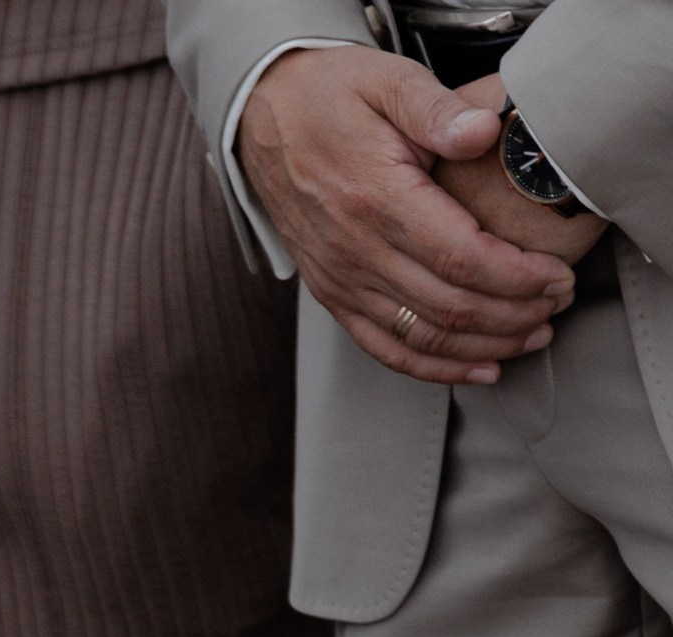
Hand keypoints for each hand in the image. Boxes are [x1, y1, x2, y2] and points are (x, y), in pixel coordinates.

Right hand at [239, 45, 576, 381]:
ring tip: (533, 336)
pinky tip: (480, 369)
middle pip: (450, 308)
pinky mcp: (335, 297)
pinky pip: (389, 349)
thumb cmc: (331, 98)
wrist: (266, 121)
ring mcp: (344, 282)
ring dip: (486, 346)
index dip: (516, 278)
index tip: (556, 277)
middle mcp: (357, 252)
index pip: (460, 258)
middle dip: (514, 315)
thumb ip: (438, 108)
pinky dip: (438, 368)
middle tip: (557, 305)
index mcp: (377, 199)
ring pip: (426, 337)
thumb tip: (484, 131)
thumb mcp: (388, 80)